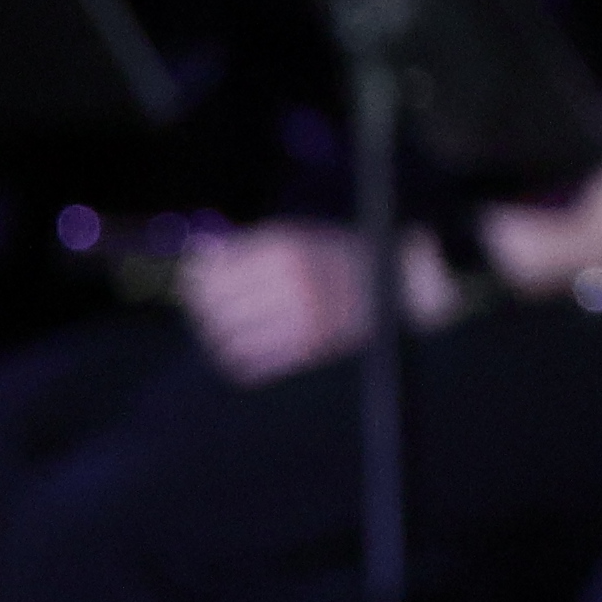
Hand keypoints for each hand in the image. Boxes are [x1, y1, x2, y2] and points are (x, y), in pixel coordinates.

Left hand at [178, 219, 447, 385]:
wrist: (405, 283)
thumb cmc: (341, 257)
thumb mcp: (297, 237)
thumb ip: (247, 248)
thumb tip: (195, 261)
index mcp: (285, 248)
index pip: (210, 274)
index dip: (196, 284)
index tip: (200, 288)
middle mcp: (292, 280)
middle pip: (215, 308)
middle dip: (208, 313)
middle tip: (216, 314)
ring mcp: (304, 315)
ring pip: (228, 339)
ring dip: (223, 339)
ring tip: (234, 332)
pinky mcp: (313, 347)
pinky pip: (251, 364)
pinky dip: (241, 361)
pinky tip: (250, 351)